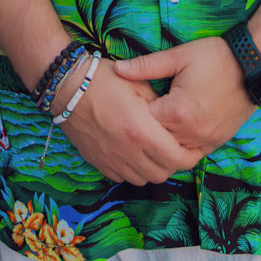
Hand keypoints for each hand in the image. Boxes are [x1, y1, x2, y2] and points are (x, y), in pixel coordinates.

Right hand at [59, 60, 197, 185]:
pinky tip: (133, 154)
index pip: (175, 158)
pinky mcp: (98, 162)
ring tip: (153, 152)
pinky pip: (122, 178)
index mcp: (141, 130)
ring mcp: (111, 159)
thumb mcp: (138, 84)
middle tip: (174, 149)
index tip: (193, 148)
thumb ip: (159, 106)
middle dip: (172, 164)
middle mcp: (127, 151)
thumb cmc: (103, 80)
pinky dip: (132, 171)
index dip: (189, 156)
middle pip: (161, 174)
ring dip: (152, 169)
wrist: (68, 87)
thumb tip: (172, 120)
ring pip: (142, 180)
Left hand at [116, 38, 253, 159]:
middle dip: (144, 132)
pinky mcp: (215, 143)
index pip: (142, 123)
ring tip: (151, 130)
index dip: (131, 114)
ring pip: (172, 154)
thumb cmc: (215, 58)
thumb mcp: (179, 56)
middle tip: (133, 120)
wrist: (253, 67)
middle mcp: (190, 133)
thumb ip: (146, 66)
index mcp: (177, 112)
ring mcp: (204, 141)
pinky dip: (178, 149)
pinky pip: (191, 156)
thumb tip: (117, 69)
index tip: (125, 105)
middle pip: (155, 143)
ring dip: (161, 144)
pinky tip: (171, 137)